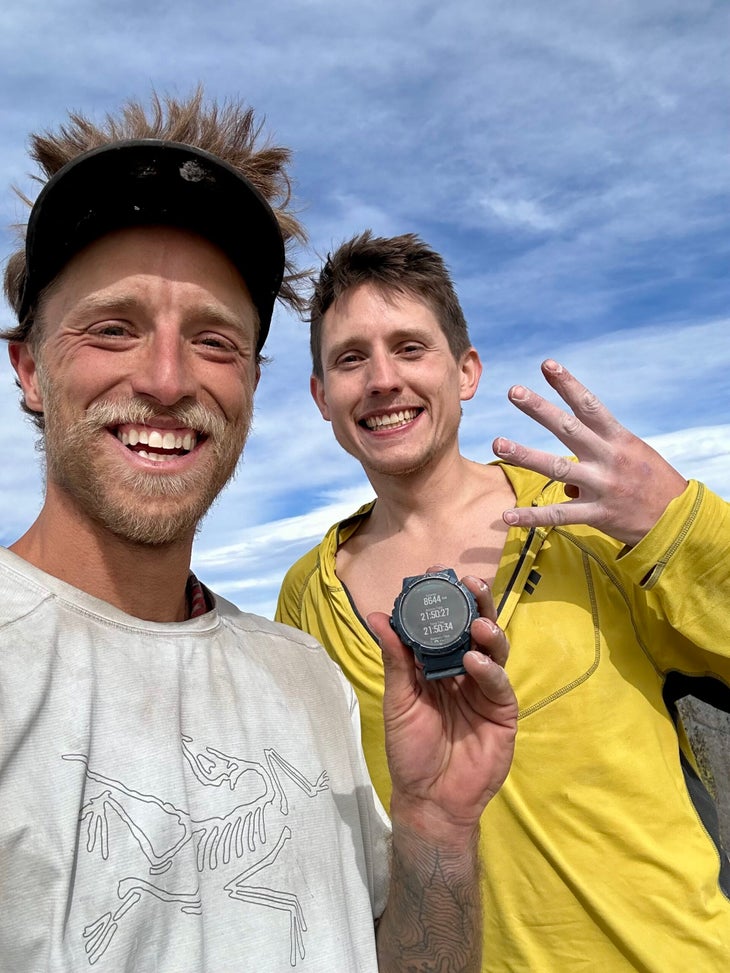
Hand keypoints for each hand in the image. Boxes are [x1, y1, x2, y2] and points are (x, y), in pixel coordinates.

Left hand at [368, 572, 516, 845]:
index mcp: (437, 664)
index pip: (442, 624)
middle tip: (468, 582)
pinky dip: (487, 670)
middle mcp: (464, 670)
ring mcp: (485, 688)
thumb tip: (377, 615)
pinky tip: (474, 661)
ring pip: (493, 649)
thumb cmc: (410, 749)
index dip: (441, 599)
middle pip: (474, 628)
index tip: (434, 572)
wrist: (430, 798)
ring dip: (487, 630)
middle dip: (473, 603)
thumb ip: (395, 658)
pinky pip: (498, 683)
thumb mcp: (398, 699)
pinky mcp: (502, 711)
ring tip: (476, 620)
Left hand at [492, 359, 687, 546]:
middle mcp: (609, 458)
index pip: (590, 405)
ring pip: (558, 468)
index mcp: (619, 439)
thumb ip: (599, 455)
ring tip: (498, 444)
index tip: (547, 364)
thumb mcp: (633, 457)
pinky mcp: (599, 514)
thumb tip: (565, 477)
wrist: (680, 520)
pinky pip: (560, 515)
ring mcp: (603, 486)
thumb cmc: (652, 483)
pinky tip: (508, 515)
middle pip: (569, 428)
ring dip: (525, 456)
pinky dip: (532, 516)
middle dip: (540, 409)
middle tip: (513, 391)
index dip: (568, 384)